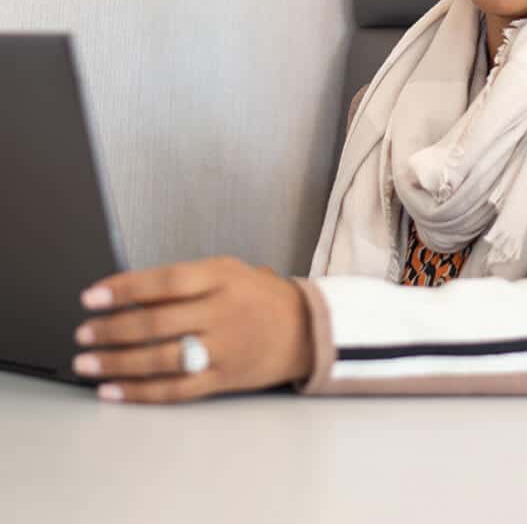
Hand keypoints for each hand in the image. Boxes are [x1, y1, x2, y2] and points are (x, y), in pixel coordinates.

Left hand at [72, 256, 312, 403]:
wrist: (305, 328)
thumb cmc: (258, 296)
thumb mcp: (228, 272)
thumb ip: (186, 282)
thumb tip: (130, 297)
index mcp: (222, 278)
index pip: (166, 282)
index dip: (125, 289)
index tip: (91, 297)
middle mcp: (222, 312)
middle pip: (158, 323)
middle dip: (112, 330)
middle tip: (83, 333)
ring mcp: (224, 348)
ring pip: (162, 360)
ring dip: (118, 363)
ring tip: (87, 364)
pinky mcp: (224, 379)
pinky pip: (176, 390)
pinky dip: (140, 393)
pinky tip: (114, 391)